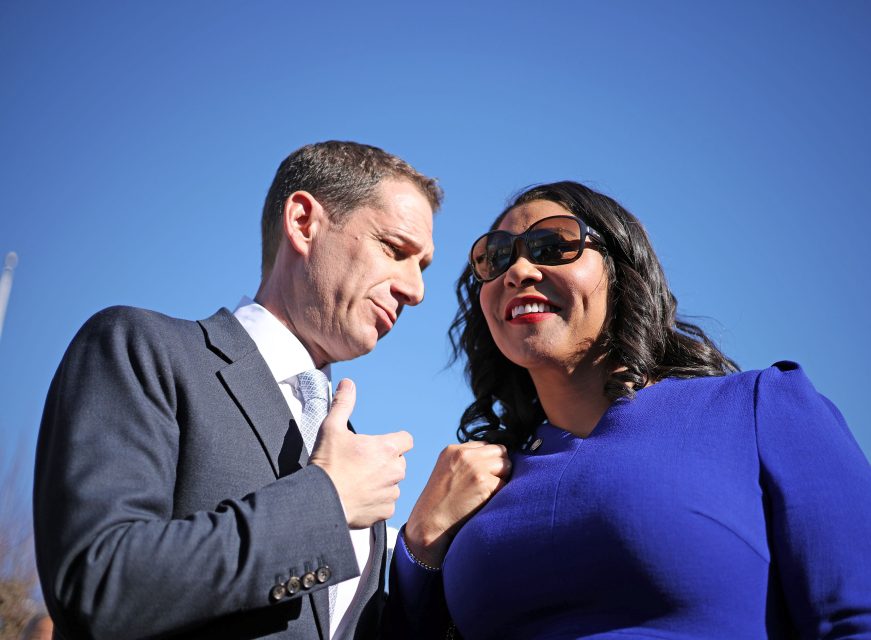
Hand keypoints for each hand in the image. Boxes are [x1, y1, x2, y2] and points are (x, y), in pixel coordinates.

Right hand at [309, 379, 412, 528]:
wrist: (321, 501)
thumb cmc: (328, 464)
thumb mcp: (332, 428)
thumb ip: (343, 404)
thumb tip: (348, 383)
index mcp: (387, 448)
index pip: (406, 439)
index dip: (395, 441)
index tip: (379, 446)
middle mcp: (395, 470)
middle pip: (399, 461)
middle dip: (386, 461)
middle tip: (363, 464)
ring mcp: (391, 492)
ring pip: (393, 483)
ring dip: (382, 482)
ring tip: (359, 482)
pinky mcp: (385, 511)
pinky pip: (387, 503)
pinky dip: (376, 501)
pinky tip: (359, 497)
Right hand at [404, 441, 510, 566]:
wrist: (429, 524)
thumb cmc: (439, 503)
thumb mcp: (446, 471)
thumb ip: (466, 461)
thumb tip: (495, 459)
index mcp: (453, 450)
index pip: (486, 445)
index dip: (488, 460)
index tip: (482, 475)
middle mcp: (464, 455)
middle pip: (500, 451)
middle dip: (499, 467)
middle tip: (488, 485)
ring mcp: (475, 468)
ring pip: (507, 465)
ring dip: (502, 479)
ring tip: (486, 493)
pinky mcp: (485, 483)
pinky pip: (506, 485)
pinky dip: (500, 495)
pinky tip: (485, 503)